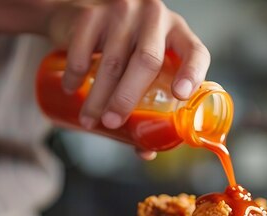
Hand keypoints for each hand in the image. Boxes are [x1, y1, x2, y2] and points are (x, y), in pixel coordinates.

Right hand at [46, 0, 209, 159]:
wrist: (85, 16)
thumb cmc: (125, 51)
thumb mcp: (144, 70)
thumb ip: (149, 104)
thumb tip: (146, 151)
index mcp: (178, 34)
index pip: (195, 52)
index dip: (192, 73)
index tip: (180, 95)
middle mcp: (156, 17)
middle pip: (147, 60)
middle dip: (127, 98)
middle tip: (113, 123)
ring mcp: (124, 10)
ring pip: (113, 59)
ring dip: (98, 95)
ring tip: (90, 119)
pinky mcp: (93, 11)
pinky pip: (84, 45)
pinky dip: (76, 73)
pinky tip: (71, 88)